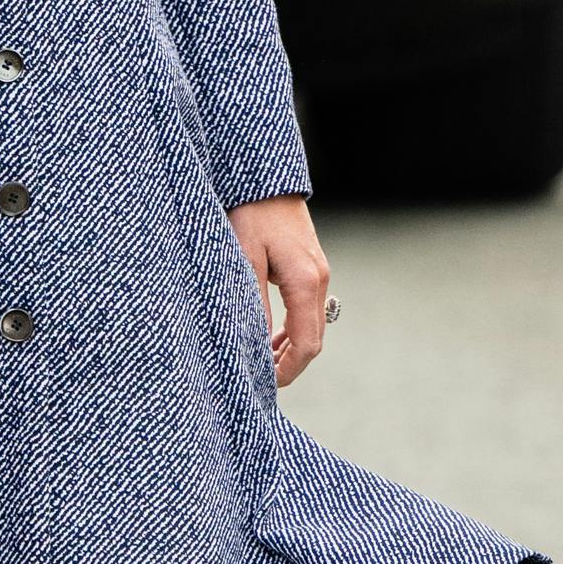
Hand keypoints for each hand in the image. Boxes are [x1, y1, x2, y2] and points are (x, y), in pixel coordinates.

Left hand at [228, 195, 331, 389]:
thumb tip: (254, 343)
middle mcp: (319, 280)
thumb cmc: (250, 213)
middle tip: (259, 378)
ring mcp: (318, 273)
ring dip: (289, 348)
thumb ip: (253, 303)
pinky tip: (270, 334)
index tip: (265, 385)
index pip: (306, 344)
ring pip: (311, 326)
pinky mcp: (310, 267)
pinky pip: (306, 309)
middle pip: (313, 339)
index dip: (288, 370)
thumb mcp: (244, 260)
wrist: (265, 178)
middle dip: (288, 364)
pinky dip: (291, 329)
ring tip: (261, 361)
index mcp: (305, 283)